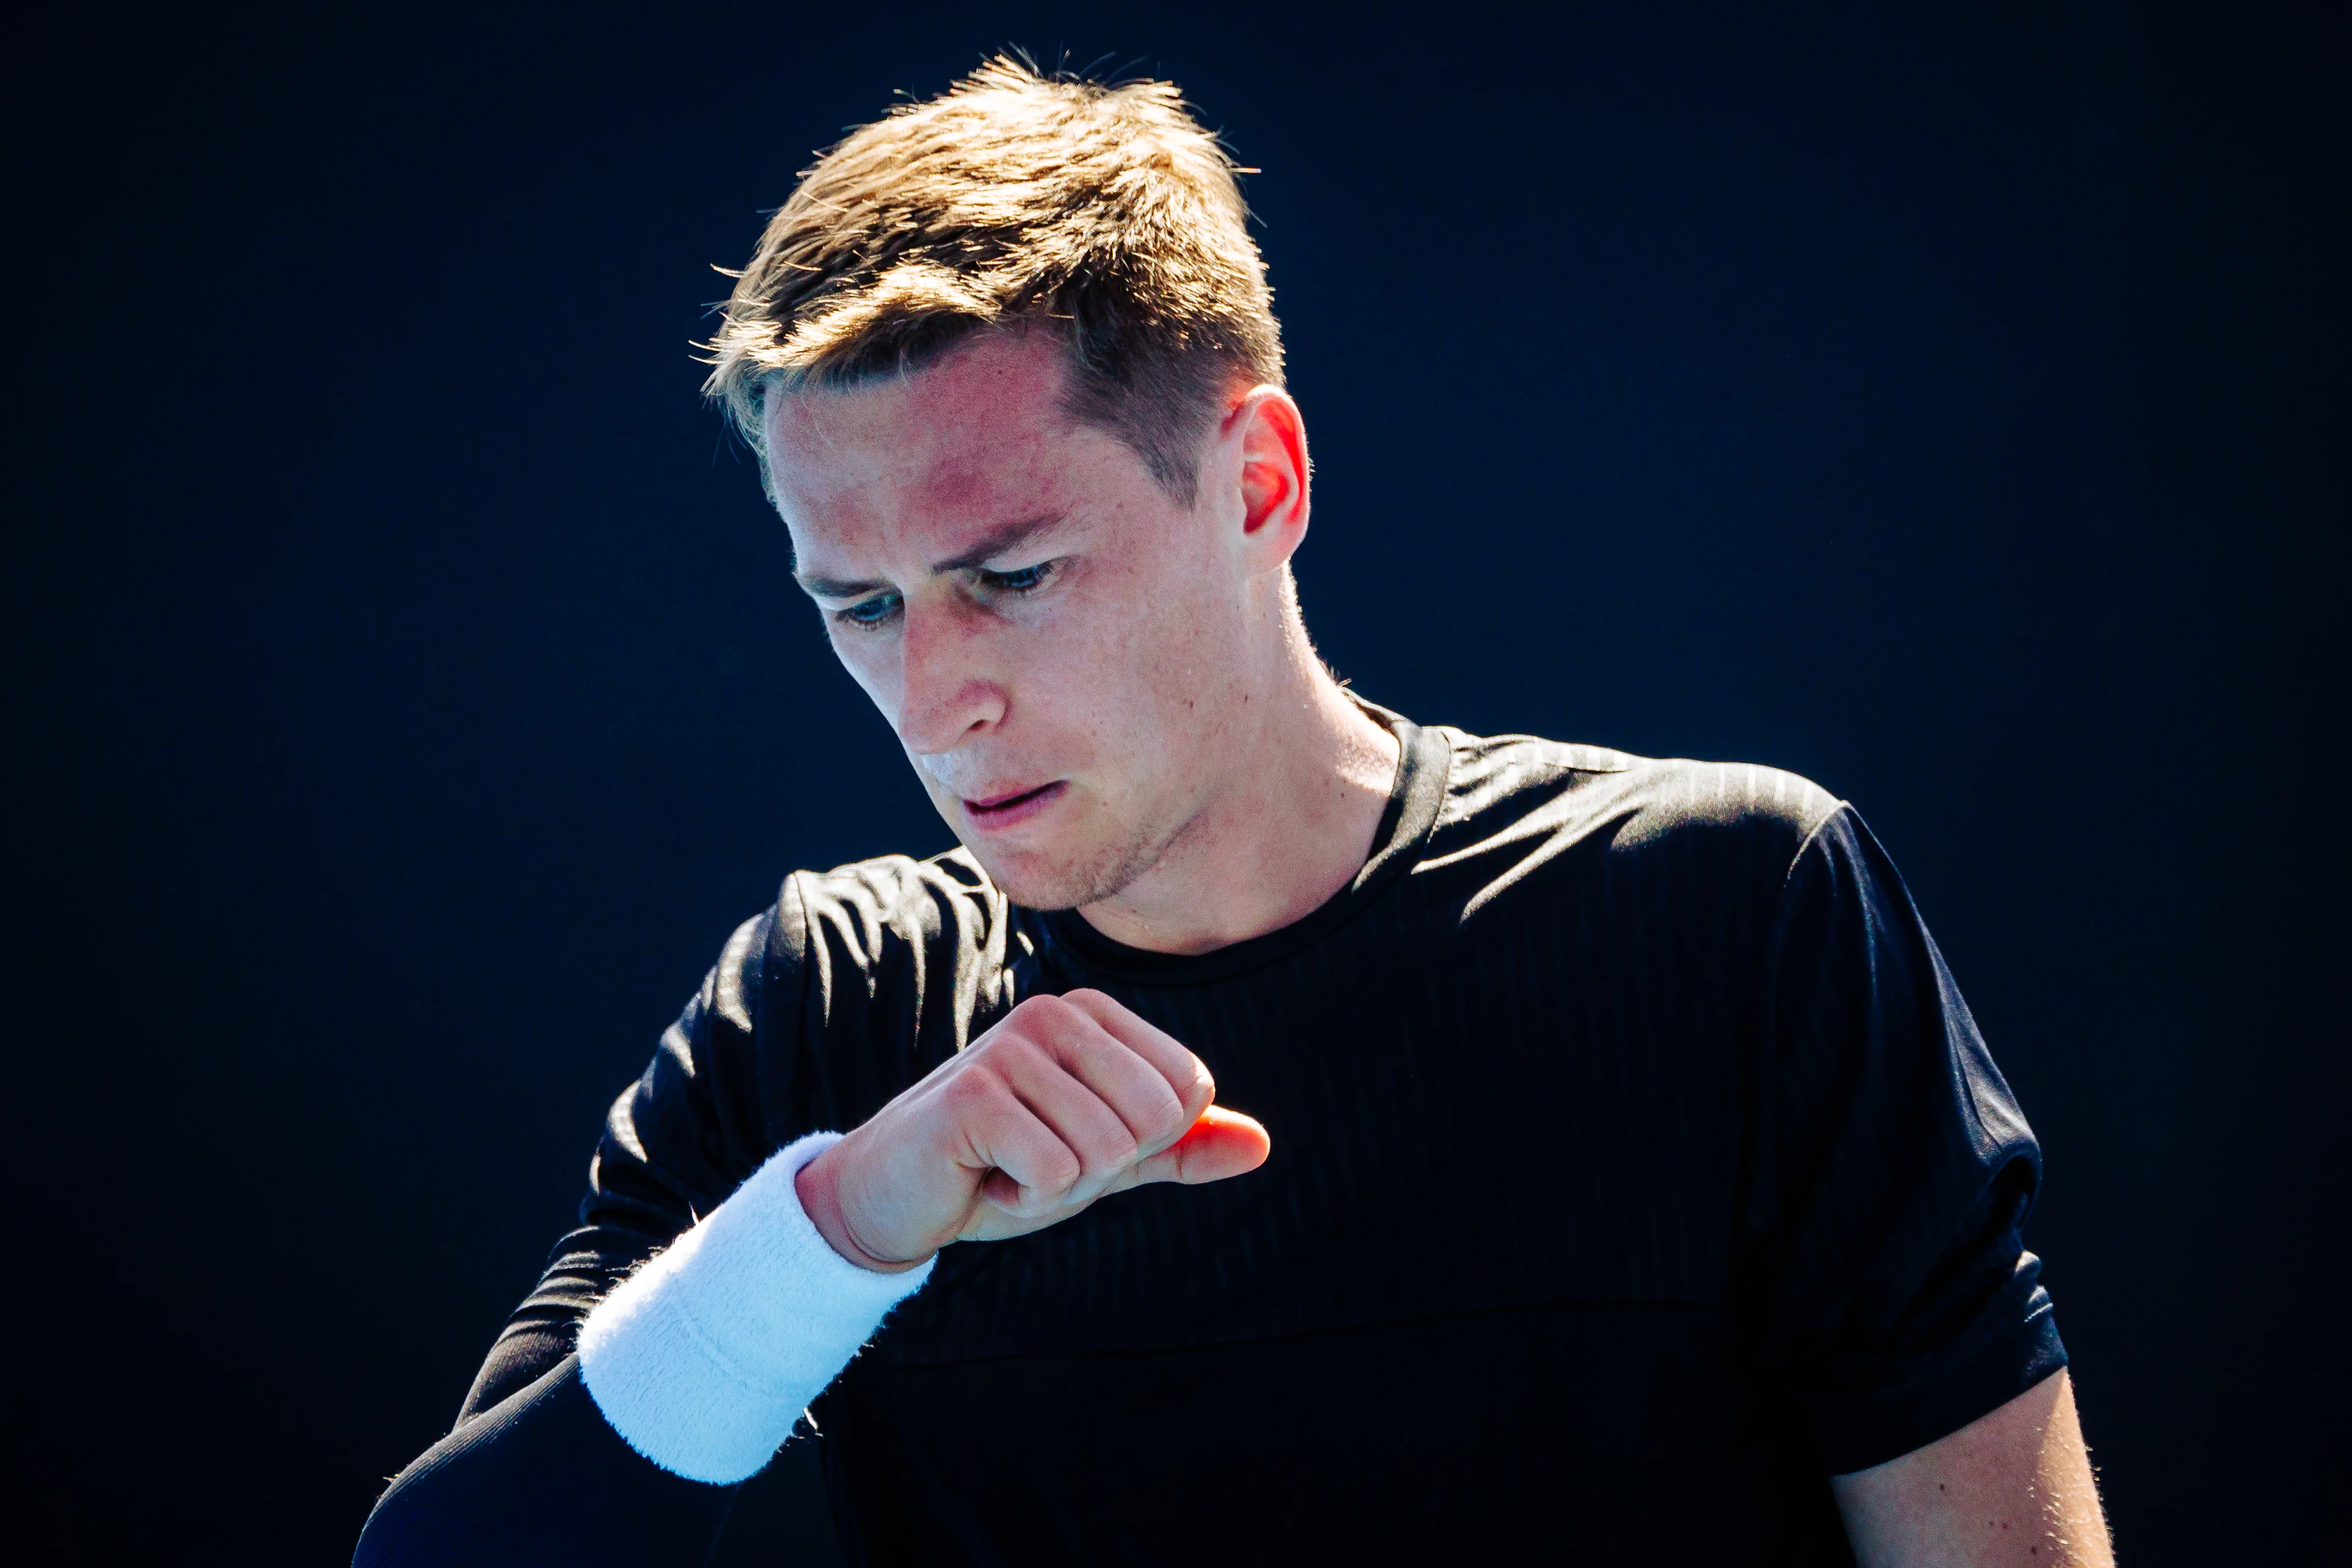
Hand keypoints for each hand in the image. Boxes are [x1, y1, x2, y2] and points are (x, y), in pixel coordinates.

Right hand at [794, 989, 1270, 1271]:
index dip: (1144, 1141)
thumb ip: (1180, 1149)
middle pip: (1155, 1116)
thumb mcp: (1107, 1160)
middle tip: (1041, 1156)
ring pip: (1108, 1149)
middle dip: (1106, 1164)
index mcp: (1093, 1015)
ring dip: (1061, 1184)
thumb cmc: (1003, 1168)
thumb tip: (1262, 1145)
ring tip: (1009, 1163)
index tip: (1078, 1139)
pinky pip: (1058, 1172)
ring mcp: (1010, 1047)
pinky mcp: (973, 1095)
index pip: (1188, 1090)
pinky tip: (984, 1175)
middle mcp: (1054, 1013)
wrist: (897, 1198)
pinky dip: (1026, 1196)